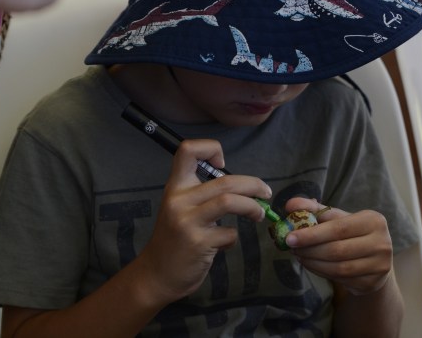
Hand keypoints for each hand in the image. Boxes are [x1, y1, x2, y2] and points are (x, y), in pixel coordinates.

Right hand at [136, 139, 271, 303]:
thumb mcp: (179, 207)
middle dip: (253, 185)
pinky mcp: (197, 242)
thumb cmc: (174, 239)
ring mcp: (187, 221)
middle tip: (265, 193)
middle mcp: (179, 200)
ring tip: (259, 214)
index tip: (223, 164)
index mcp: (175, 187)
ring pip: (229, 201)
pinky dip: (234, 237)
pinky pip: (229, 233)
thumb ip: (202, 193)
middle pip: (225, 180)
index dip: (211, 148)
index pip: (188, 150)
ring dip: (252, 207)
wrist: (156, 274)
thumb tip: (242, 186)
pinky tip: (226, 243)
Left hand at [283, 197, 392, 295]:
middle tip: (292, 248)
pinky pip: (341, 279)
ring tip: (299, 255)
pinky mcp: (372, 283)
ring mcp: (379, 265)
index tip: (290, 237)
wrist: (374, 261)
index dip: (312, 234)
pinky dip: (321, 272)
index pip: (339, 228)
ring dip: (313, 262)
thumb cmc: (351, 234)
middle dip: (310, 249)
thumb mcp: (336, 218)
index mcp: (373, 220)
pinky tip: (311, 264)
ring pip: (338, 267)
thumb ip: (314, 210)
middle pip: (337, 249)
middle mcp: (381, 242)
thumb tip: (290, 205)